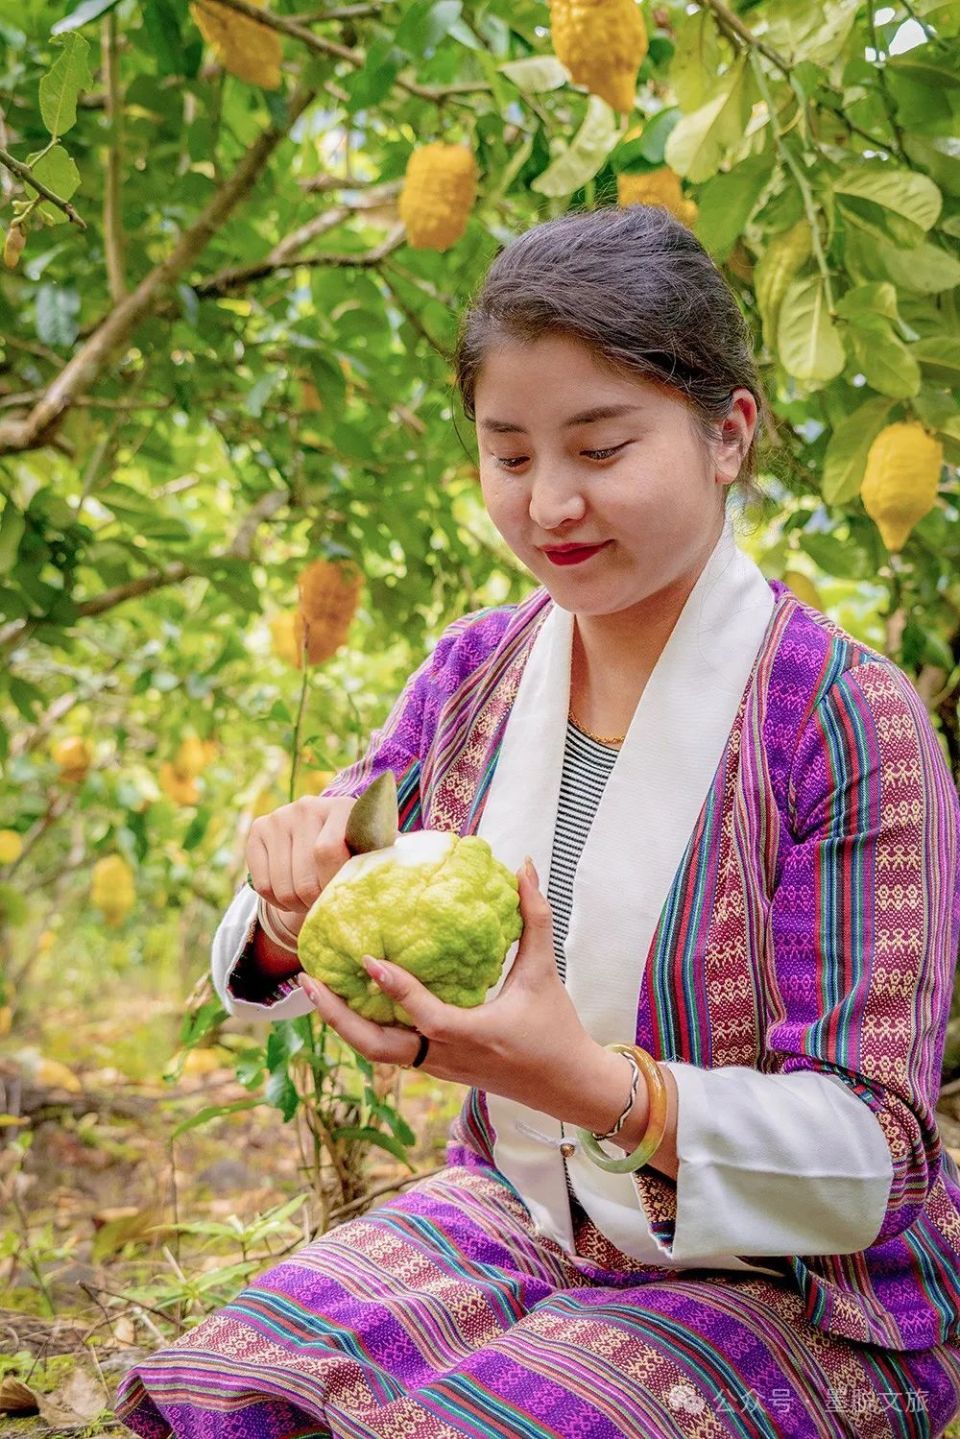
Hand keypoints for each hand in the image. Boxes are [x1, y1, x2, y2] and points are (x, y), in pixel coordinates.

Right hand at [246, 794, 357, 916]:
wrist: (324, 838)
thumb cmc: (353, 854)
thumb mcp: (368, 858)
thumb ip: (366, 870)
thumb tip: (358, 893)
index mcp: (342, 808)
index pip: (328, 852)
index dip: (332, 883)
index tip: (341, 895)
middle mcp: (308, 806)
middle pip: (304, 877)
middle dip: (316, 902)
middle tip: (324, 904)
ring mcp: (280, 816)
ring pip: (282, 887)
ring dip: (297, 905)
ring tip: (310, 902)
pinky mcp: (259, 829)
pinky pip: (263, 885)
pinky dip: (276, 902)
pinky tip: (291, 897)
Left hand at [295, 857, 603, 1124]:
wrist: (567, 1086)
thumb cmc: (556, 1028)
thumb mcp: (544, 971)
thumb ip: (533, 918)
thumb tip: (523, 867)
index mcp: (473, 1035)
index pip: (425, 1015)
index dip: (395, 988)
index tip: (367, 960)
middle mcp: (447, 1057)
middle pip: (377, 1049)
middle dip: (338, 1018)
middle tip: (310, 981)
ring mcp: (437, 1068)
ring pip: (377, 1054)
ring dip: (344, 1024)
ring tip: (317, 989)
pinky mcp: (436, 1069)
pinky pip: (390, 1053)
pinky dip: (363, 1030)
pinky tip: (349, 1001)